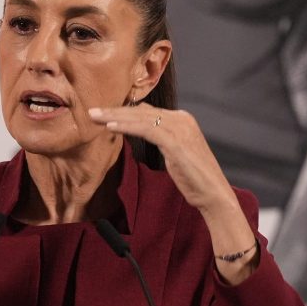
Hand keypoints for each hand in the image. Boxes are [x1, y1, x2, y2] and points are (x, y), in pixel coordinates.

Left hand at [87, 103, 234, 212]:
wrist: (214, 194)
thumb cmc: (194, 178)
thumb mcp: (176, 153)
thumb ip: (162, 139)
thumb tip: (142, 131)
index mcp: (183, 119)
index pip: (147, 111)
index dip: (124, 112)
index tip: (104, 115)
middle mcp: (182, 119)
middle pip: (141, 112)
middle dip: (115, 111)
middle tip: (92, 112)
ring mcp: (180, 128)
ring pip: (140, 118)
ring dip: (115, 117)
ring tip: (95, 117)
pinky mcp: (175, 141)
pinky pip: (145, 130)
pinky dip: (126, 127)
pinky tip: (110, 128)